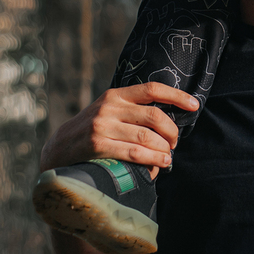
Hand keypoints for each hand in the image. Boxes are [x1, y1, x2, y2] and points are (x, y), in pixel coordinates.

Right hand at [40, 83, 199, 174]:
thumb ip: (132, 109)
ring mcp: (103, 126)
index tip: (194, 105)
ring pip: (147, 136)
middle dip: (171, 131)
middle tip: (175, 142)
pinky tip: (159, 164)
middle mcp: (109, 107)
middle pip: (154, 116)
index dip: (177, 96)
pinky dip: (152, 159)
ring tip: (168, 156)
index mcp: (116, 95)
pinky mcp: (98, 146)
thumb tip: (167, 121)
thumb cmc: (92, 131)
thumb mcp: (108, 111)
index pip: (152, 89)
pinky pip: (134, 152)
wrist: (59, 149)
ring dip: (163, 149)